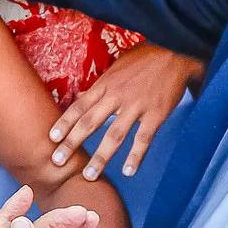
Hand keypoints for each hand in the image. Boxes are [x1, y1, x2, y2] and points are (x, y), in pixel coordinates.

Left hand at [49, 44, 198, 179]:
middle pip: (90, 123)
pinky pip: (143, 139)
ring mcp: (136, 106)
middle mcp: (117, 96)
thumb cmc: (145, 57)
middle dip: (72, 143)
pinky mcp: (156, 114)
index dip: (64, 123)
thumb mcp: (117, 66)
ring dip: (100, 157)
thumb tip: (83, 96)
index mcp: (105, 84)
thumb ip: (102, 84)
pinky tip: (129, 171)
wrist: (176, 52)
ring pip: (114, 135)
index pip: (79, 106)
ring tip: (89, 175)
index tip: (51, 138)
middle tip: (57, 161)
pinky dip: (136, 156)